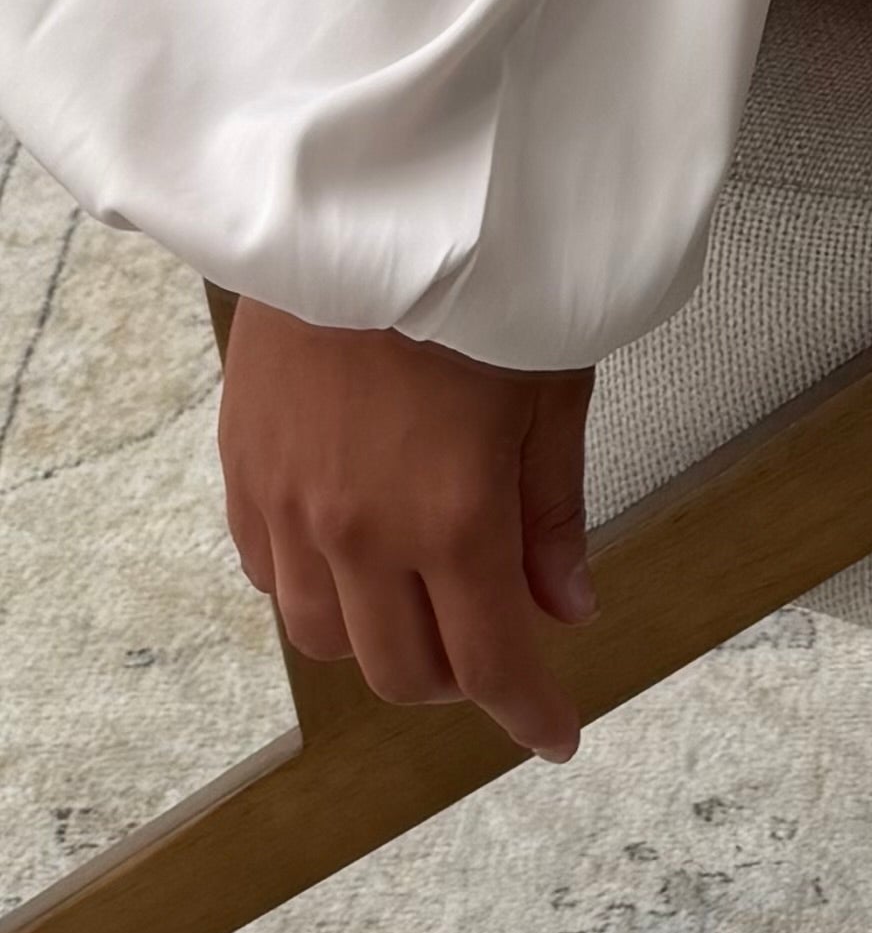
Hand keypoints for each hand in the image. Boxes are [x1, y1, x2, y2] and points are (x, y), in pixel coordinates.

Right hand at [216, 304, 596, 765]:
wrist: (364, 197)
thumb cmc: (478, 283)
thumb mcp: (553, 391)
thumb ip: (554, 514)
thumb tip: (567, 610)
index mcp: (451, 520)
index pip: (490, 663)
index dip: (528, 713)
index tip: (556, 734)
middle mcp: (358, 534)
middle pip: (400, 672)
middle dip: (460, 682)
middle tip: (499, 651)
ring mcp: (289, 507)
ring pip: (322, 637)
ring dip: (381, 641)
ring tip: (425, 602)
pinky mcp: (243, 469)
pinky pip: (268, 575)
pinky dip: (314, 590)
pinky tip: (353, 556)